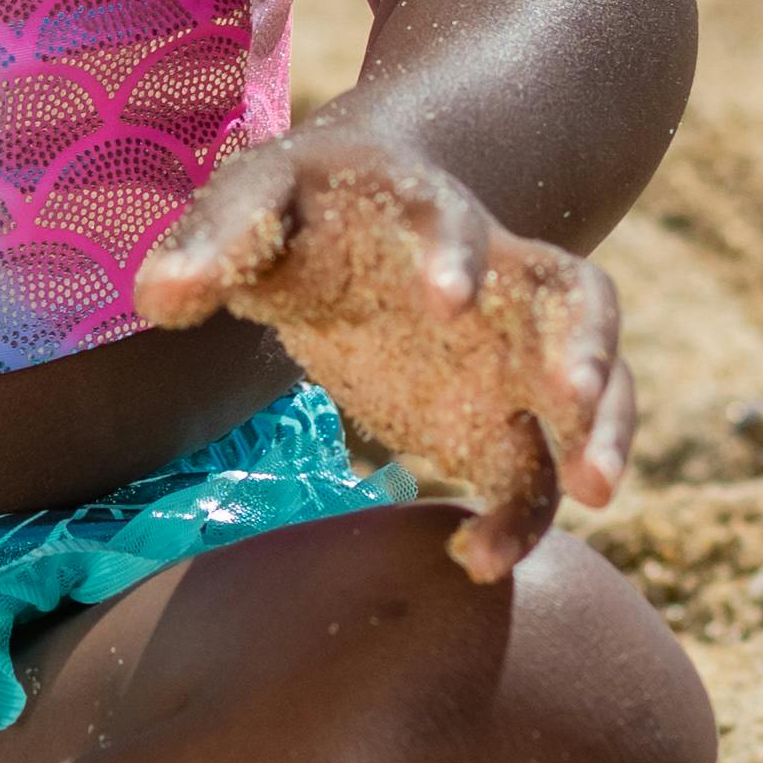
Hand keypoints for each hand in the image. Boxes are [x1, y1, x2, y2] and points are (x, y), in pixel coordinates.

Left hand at [137, 125, 630, 584]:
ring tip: (597, 492)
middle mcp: (496, 275)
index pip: (455, 218)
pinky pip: (540, 466)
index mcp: (425, 208)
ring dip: (603, 429)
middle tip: (569, 398)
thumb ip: (208, 244)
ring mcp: (515, 346)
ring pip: (597, 379)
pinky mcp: (506, 413)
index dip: (456, 254)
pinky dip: (526, 514)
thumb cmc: (302, 209)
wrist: (357, 217)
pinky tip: (478, 560)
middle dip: (583, 346)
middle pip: (576, 296)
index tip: (447, 299)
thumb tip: (159, 297)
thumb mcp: (250, 202)